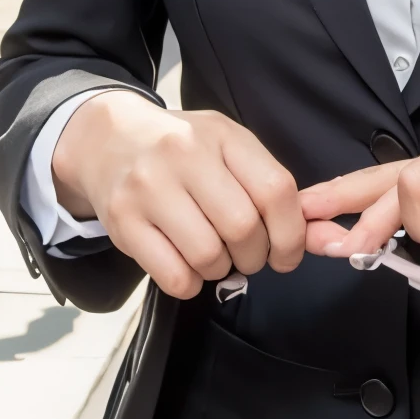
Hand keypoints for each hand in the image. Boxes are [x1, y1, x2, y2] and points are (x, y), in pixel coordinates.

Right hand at [51, 93, 304, 299]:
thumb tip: (311, 235)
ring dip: (220, 269)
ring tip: (213, 256)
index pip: (276, 190)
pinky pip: (173, 276)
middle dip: (254, 256)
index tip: (287, 254)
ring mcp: (148, 187)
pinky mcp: (122, 220)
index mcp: (222, 134)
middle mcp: (184, 154)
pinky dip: (190, 283)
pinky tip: (188, 266)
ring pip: (207, 255)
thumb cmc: (180, 149)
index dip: (291, 234)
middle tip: (246, 255)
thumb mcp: (225, 145)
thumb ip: (265, 183)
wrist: (108, 138)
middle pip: (242, 227)